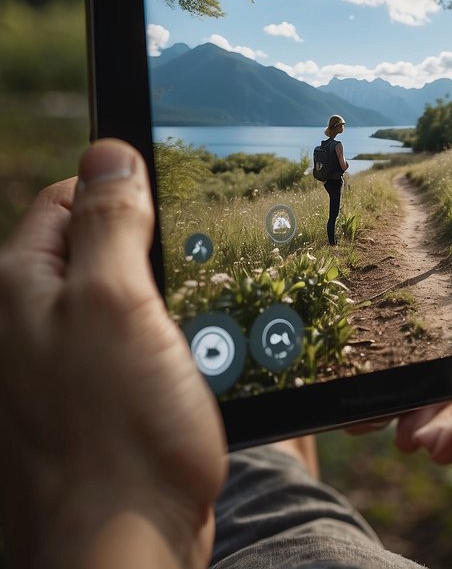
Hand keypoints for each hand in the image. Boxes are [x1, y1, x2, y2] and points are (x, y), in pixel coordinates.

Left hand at [0, 140, 225, 567]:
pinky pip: (138, 346)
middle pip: (96, 246)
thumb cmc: (119, 430)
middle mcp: (31, 324)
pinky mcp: (100, 403)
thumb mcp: (116, 305)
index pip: (67, 198)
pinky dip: (172, 341)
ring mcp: (64, 367)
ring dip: (170, 297)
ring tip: (200, 319)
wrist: (126, 543)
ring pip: (124, 298)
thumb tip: (108, 152)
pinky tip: (198, 360)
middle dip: (153, 245)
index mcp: (21, 287)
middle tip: (199, 265)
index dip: (122, 189)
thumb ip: (109, 225)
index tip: (178, 200)